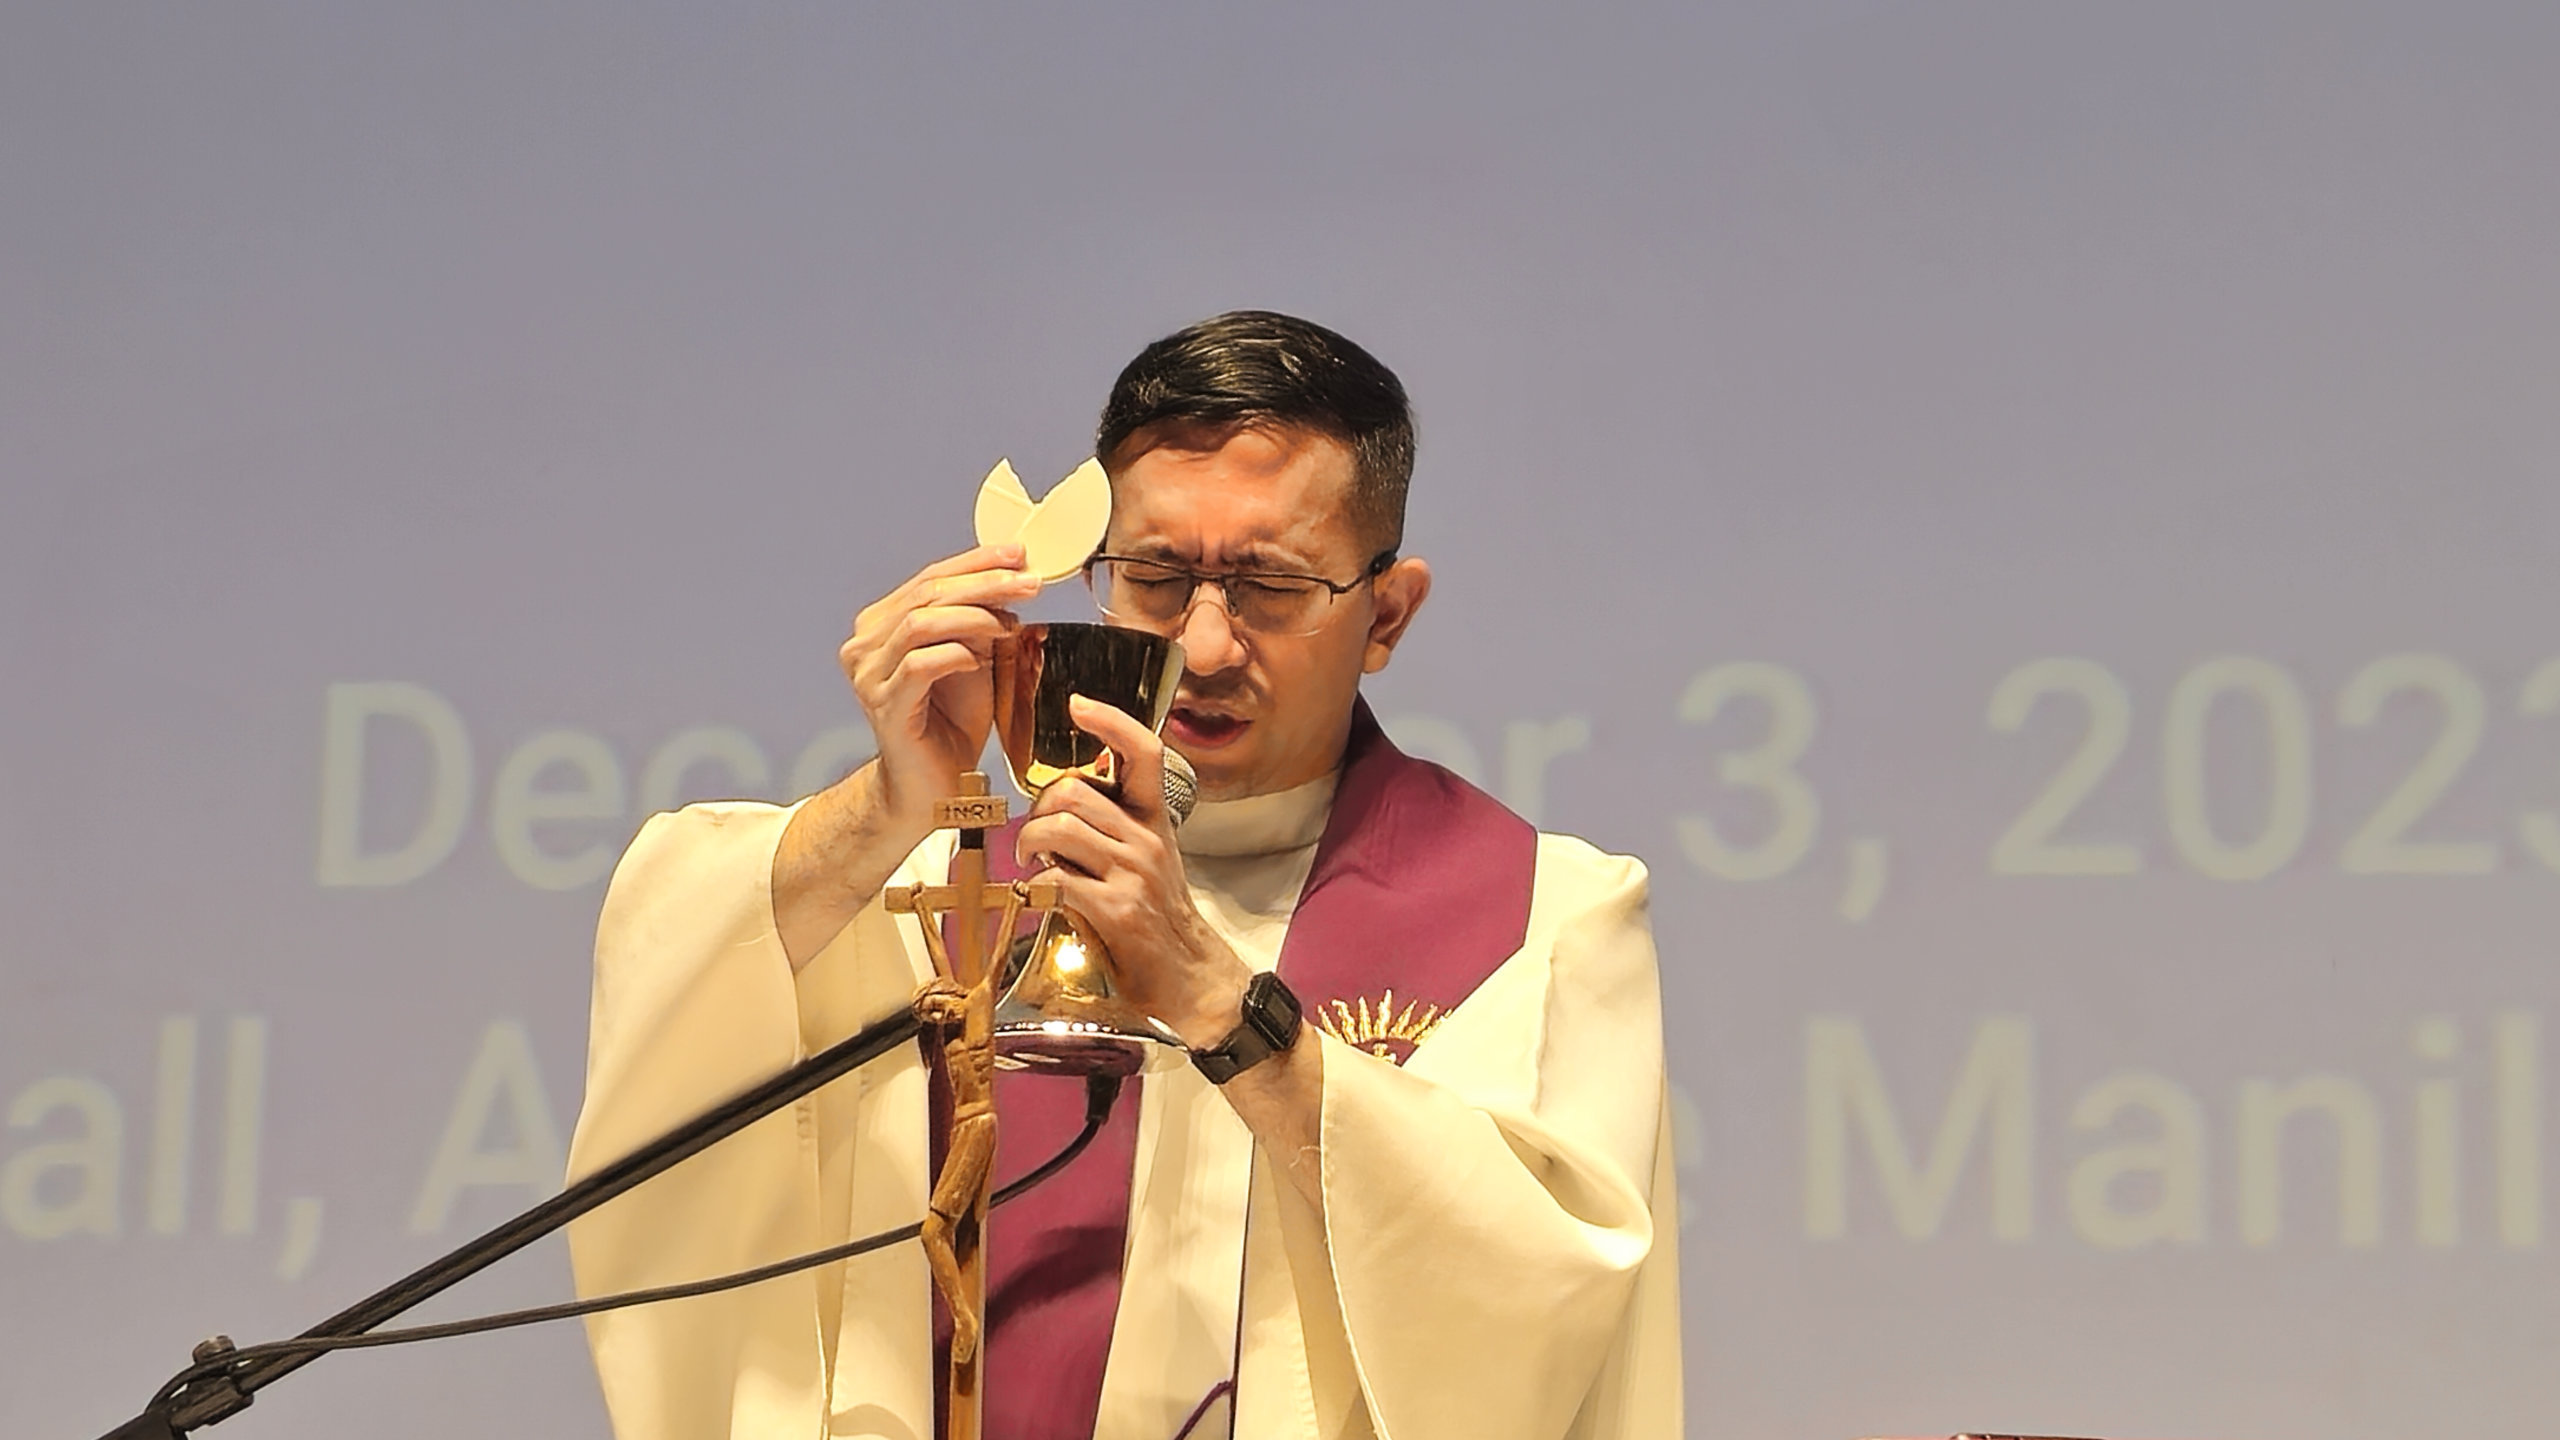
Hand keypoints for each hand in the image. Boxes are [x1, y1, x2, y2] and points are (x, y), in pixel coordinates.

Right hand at [840, 542, 1039, 837]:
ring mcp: (868, 676)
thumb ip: (981, 621)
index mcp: (881, 626)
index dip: (976, 561)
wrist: (935, 786)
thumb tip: (1014, 578)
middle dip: (984, 583)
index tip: (1019, 554)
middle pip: (926, 595)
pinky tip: (979, 659)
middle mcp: (864, 646)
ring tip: (1010, 625)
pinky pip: (920, 665)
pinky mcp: (883, 706)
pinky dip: (956, 654)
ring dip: (974, 617)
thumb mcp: (974, 659)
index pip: (930, 578)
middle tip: (1028, 583)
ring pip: (920, 623)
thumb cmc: (952, 723)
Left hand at [1015, 695, 1252, 1045]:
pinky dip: (1036, 886)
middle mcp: (1148, 839)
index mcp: (1156, 820)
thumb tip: (1057, 808)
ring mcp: (1134, 874)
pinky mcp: (1118, 910)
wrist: (1193, 978)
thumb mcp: (1144, 861)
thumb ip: (1109, 830)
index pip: (1143, 751)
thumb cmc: (1160, 919)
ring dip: (1029, 845)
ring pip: (1060, 829)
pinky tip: (1040, 896)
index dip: (1110, 720)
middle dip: (1037, 810)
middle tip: (1033, 835)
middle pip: (1074, 791)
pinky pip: (1057, 880)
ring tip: (1031, 862)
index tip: (1079, 704)